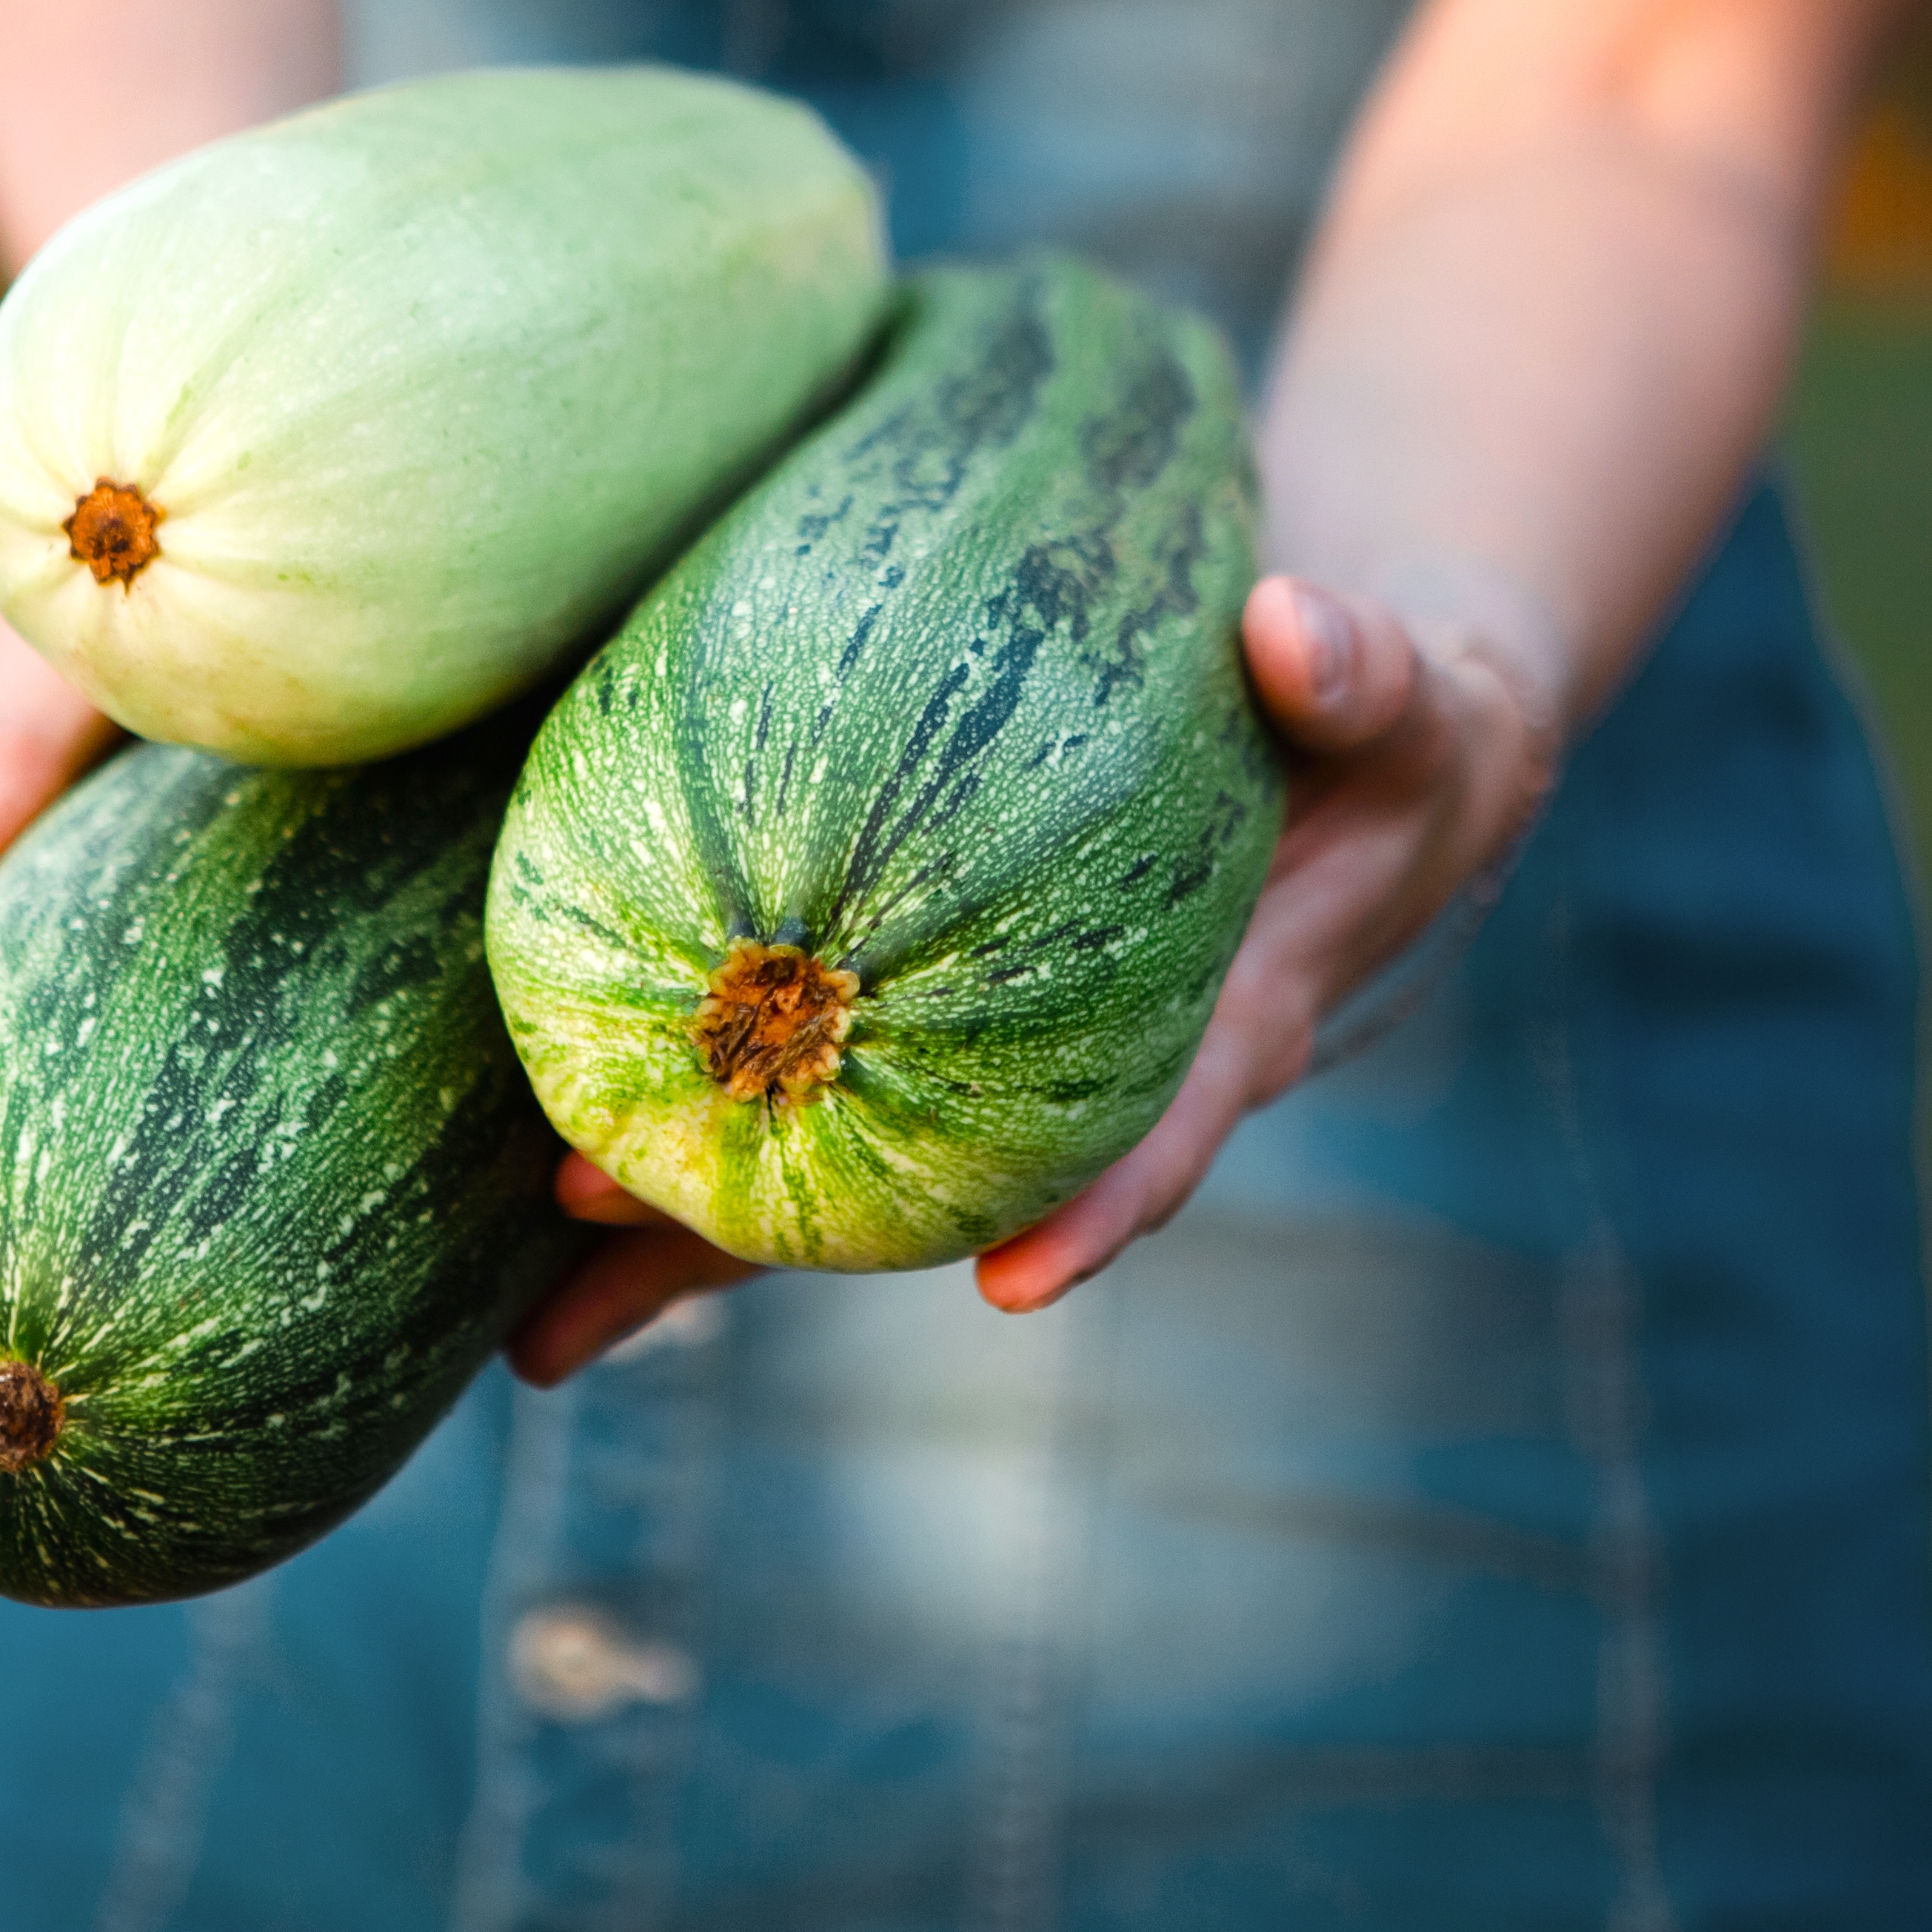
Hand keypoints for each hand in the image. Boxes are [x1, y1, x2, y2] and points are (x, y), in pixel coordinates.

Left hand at [509, 571, 1561, 1374]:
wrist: (1359, 747)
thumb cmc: (1391, 739)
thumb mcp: (1412, 704)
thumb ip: (1365, 677)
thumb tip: (1291, 630)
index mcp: (1226, 1025)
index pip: (1156, 1132)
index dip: (1095, 1208)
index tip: (1009, 1279)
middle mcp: (1090, 1069)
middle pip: (921, 1193)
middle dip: (757, 1250)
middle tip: (583, 1271)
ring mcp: (1000, 1047)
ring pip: (834, 1160)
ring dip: (680, 1222)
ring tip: (519, 1300)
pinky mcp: (934, 991)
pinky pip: (810, 1068)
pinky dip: (694, 1104)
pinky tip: (549, 1118)